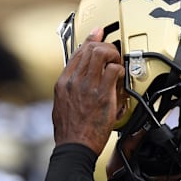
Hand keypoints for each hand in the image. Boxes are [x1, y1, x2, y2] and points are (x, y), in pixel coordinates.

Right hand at [52, 28, 125, 154]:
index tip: (98, 33)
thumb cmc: (69, 133)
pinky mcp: (102, 94)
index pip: (77, 52)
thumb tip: (77, 84)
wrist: (74, 147)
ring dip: (113, 55)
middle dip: (105, 46)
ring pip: (102, 54)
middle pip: (90, 48)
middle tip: (113, 54)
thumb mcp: (60, 106)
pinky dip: (120, 70)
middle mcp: (74, 81)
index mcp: (63, 83)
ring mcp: (88, 86)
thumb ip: (69, 91)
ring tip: (117, 64)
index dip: (90, 40)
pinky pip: (114, 70)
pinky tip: (120, 78)